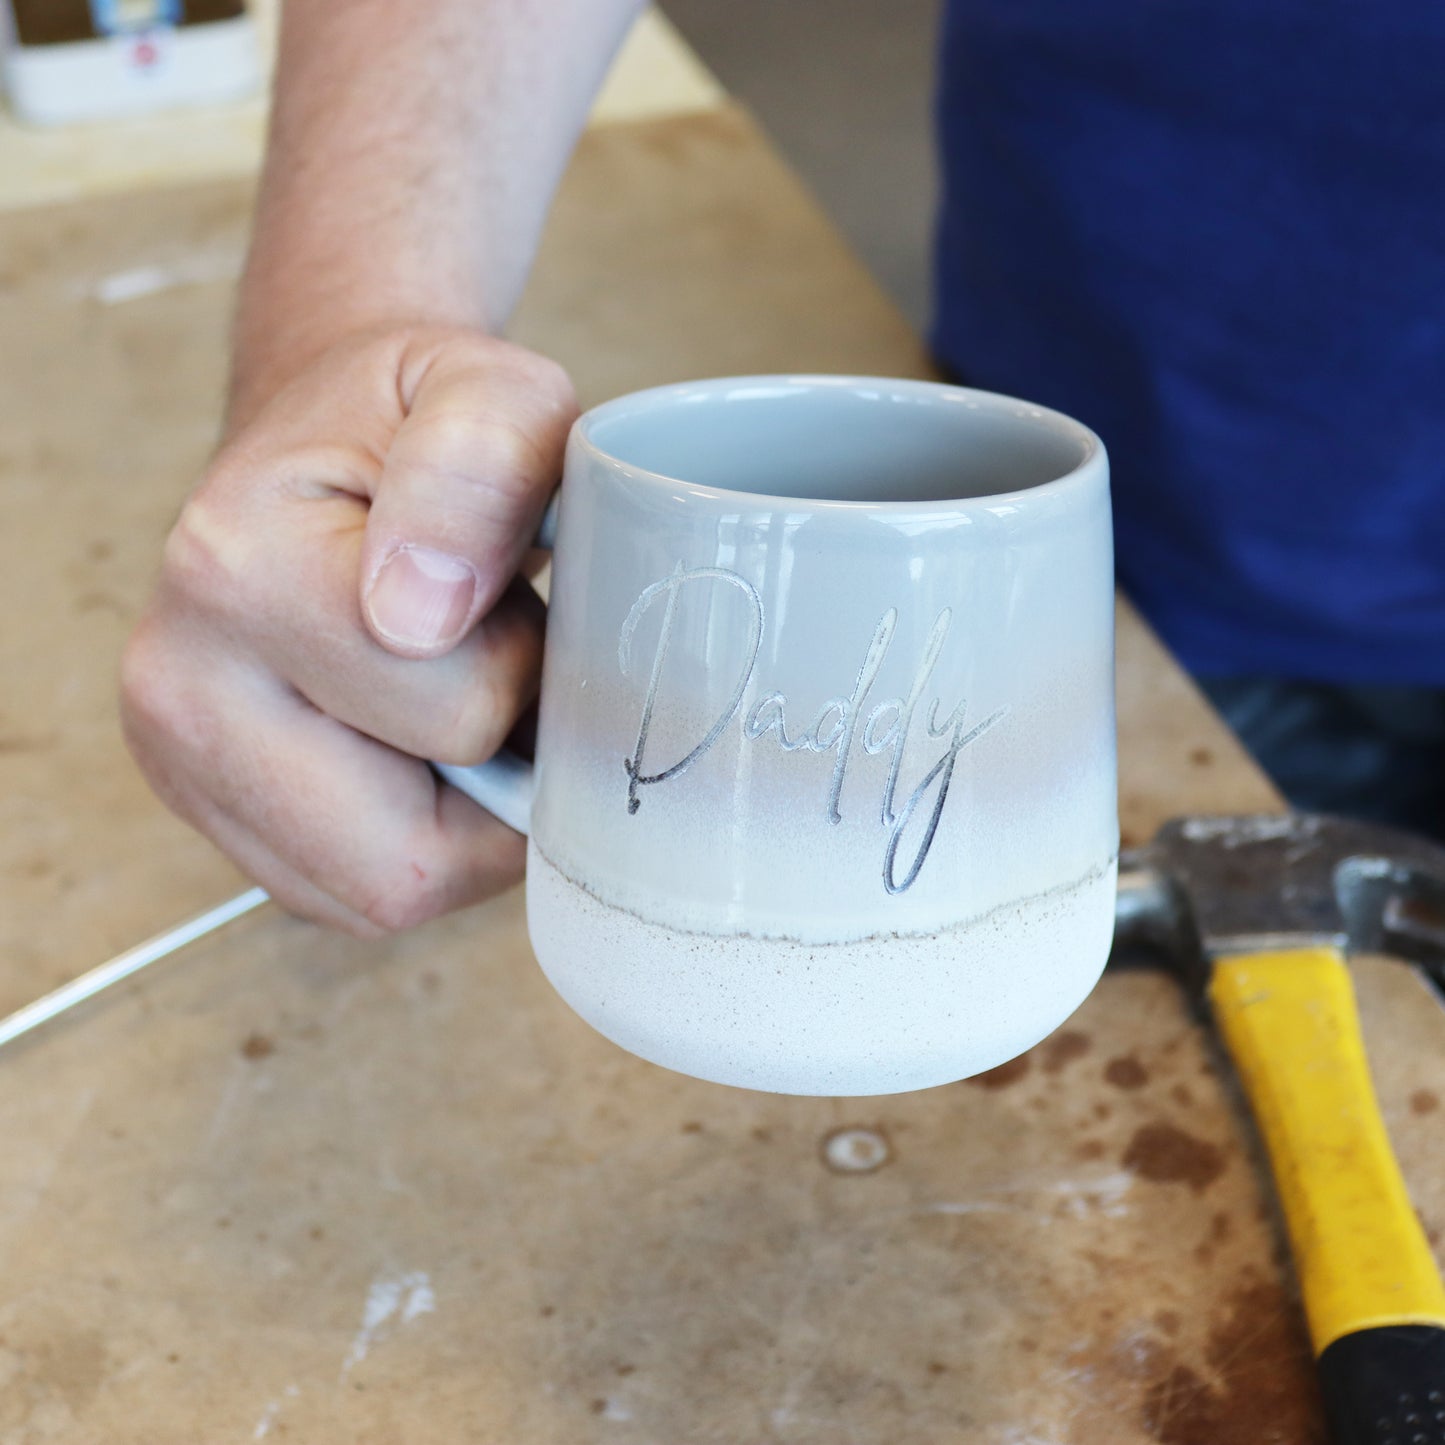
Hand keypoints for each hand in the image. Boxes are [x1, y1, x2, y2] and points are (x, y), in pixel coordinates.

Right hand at [121, 326, 577, 934]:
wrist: (327, 439)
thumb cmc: (417, 424)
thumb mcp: (488, 396)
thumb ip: (477, 470)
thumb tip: (419, 610)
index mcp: (237, 570)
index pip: (459, 718)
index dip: (528, 675)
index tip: (508, 600)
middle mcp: (179, 688)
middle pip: (408, 861)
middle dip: (492, 784)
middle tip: (495, 675)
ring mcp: (184, 769)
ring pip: (382, 893)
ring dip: (459, 821)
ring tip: (449, 703)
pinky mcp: (214, 815)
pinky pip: (355, 893)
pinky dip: (417, 838)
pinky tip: (413, 743)